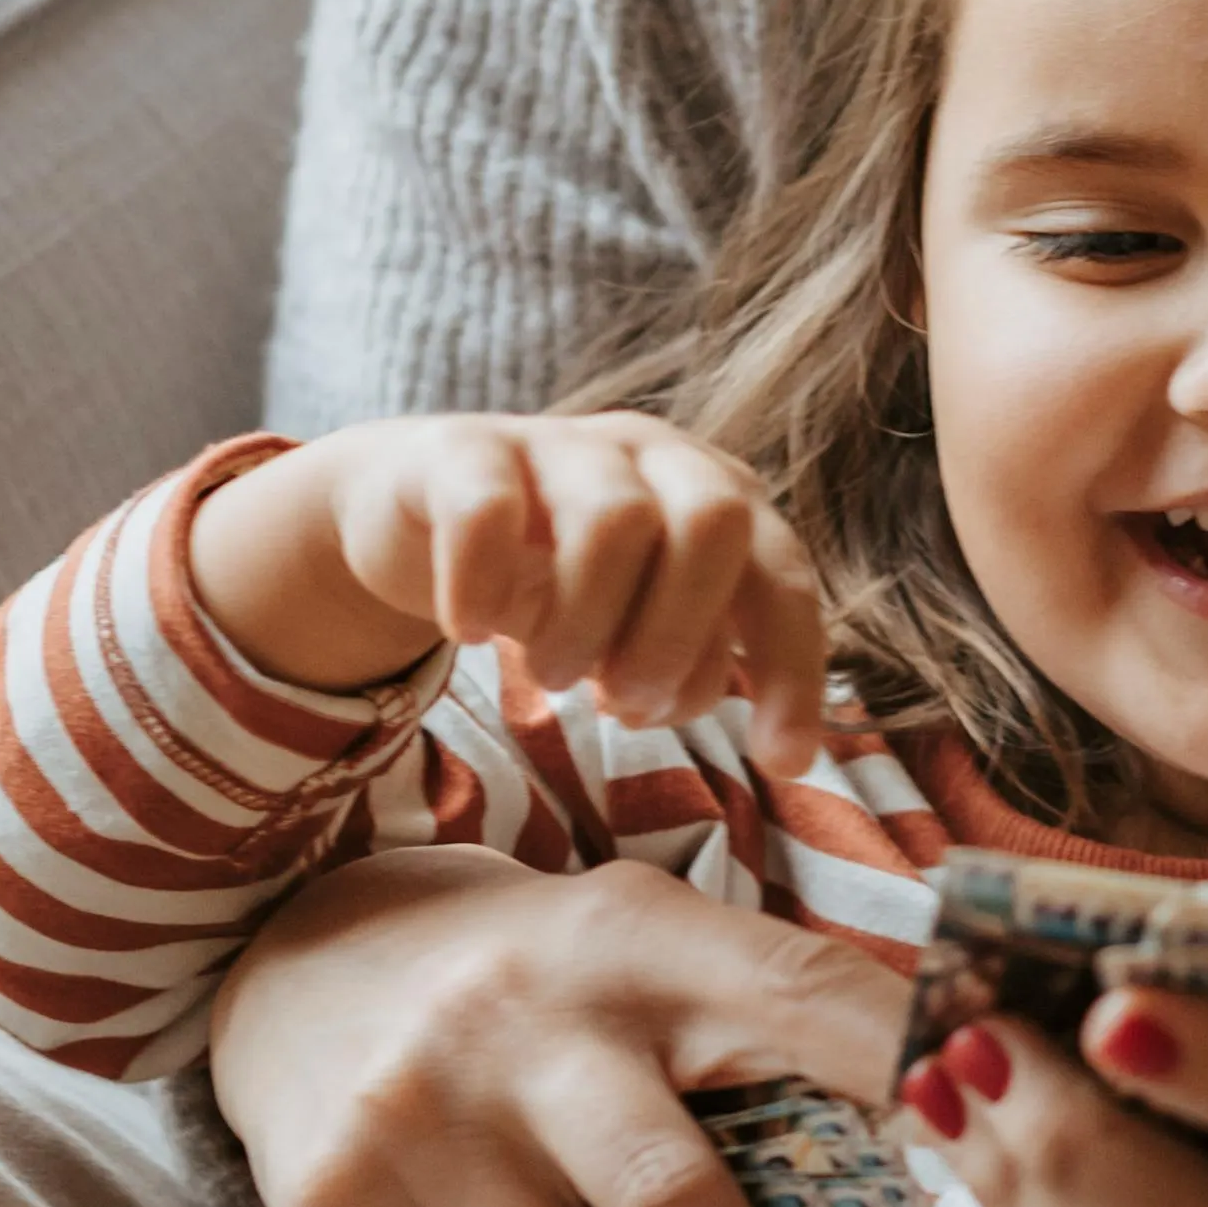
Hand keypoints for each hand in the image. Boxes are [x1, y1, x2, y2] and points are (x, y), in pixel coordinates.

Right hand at [191, 416, 830, 767]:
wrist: (416, 506)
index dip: (791, 671)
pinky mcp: (463, 451)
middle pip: (712, 522)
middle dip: (676, 638)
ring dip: (584, 627)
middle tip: (621, 704)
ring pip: (612, 519)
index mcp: (714, 497)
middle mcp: (651, 455)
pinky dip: (481, 588)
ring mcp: (558, 444)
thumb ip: (687, 662)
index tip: (779, 762)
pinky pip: (487, 511)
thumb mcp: (634, 624)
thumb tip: (699, 715)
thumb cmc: (551, 579)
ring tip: (552, 674)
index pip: (782, 577)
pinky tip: (468, 631)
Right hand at [208, 848, 907, 1206]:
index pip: (798, 997)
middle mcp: (526, 1024)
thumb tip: (942, 1150)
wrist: (300, 960)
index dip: (898, 1075)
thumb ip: (766, 1026)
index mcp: (639, 940)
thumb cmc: (540, 978)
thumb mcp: (650, 949)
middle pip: (670, 1205)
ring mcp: (420, 1122)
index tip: (989, 1156)